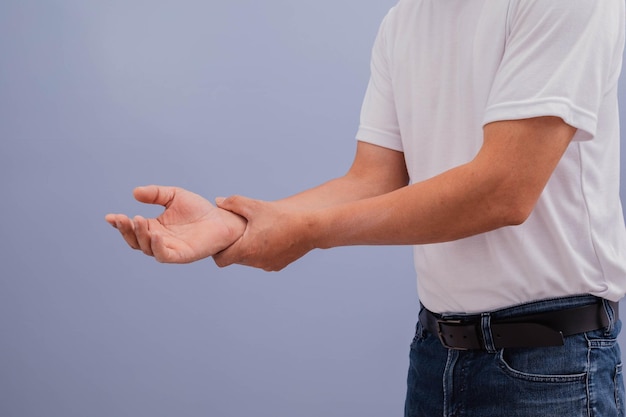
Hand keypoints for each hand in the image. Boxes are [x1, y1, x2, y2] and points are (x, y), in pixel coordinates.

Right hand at [105, 185, 245, 262]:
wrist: (222, 219)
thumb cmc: (198, 209)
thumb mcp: (174, 196)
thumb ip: (155, 194)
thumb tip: (134, 193)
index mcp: (154, 227)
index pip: (132, 228)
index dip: (120, 224)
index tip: (110, 217)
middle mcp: (159, 240)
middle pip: (135, 240)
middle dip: (126, 230)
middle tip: (122, 219)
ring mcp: (169, 249)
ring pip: (147, 248)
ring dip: (140, 236)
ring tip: (138, 221)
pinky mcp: (181, 255)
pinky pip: (164, 255)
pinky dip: (157, 247)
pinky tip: (155, 234)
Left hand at [213, 196, 315, 270]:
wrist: (310, 227)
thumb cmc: (282, 216)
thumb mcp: (255, 206)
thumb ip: (233, 203)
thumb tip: (218, 201)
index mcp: (246, 250)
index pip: (220, 259)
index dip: (218, 249)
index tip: (223, 237)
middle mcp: (255, 262)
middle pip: (235, 259)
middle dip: (234, 246)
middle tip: (238, 231)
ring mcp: (267, 266)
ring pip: (249, 260)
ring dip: (248, 249)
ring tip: (255, 232)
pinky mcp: (278, 266)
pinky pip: (262, 261)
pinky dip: (261, 252)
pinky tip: (269, 237)